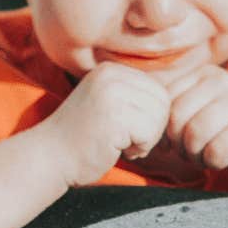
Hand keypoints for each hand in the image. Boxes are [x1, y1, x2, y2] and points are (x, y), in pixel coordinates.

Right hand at [38, 63, 171, 185]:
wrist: (49, 157)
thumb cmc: (83, 138)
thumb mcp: (109, 105)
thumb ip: (134, 97)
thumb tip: (178, 101)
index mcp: (111, 70)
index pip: (157, 89)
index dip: (150, 116)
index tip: (127, 129)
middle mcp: (111, 76)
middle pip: (162, 102)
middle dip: (151, 128)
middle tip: (126, 139)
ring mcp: (111, 94)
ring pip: (159, 118)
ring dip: (146, 139)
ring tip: (119, 144)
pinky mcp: (113, 117)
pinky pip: (150, 133)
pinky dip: (139, 148)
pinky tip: (117, 150)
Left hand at [163, 66, 227, 186]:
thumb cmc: (224, 135)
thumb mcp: (197, 113)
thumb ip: (170, 110)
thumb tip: (137, 121)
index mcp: (205, 74)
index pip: (165, 101)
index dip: (164, 129)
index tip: (177, 142)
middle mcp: (224, 82)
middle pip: (177, 118)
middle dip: (179, 144)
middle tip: (193, 152)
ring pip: (194, 134)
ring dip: (196, 155)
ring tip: (207, 155)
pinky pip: (216, 151)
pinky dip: (214, 163)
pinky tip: (224, 159)